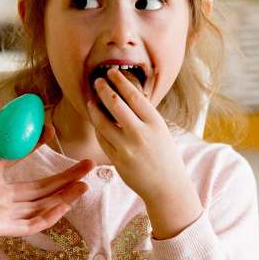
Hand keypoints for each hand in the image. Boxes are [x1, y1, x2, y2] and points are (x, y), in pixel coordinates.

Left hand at [0, 97, 91, 253]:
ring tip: (86, 184)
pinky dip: (49, 216)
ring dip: (64, 195)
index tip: (52, 130)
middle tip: (87, 164)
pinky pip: (31, 223)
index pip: (19, 157)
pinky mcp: (0, 228)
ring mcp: (1, 212)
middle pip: (40, 185)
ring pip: (41, 204)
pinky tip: (65, 204)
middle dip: (64, 175)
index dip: (37, 145)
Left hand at [87, 69, 201, 238]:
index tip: (112, 72)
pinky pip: (102, 139)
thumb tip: (126, 95)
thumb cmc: (165, 155)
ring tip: (91, 101)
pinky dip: (98, 128)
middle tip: (97, 81)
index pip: (134, 96)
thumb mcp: (161, 131)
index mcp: (155, 123)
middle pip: (115, 105)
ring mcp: (127, 148)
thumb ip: (145, 115)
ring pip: (102, 122)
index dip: (120, 81)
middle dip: (103, 89)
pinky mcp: (117, 161)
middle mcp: (141, 134)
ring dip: (94, 108)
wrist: (167, 187)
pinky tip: (96, 122)